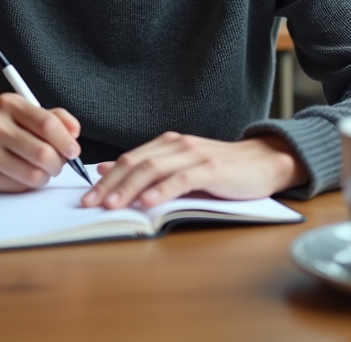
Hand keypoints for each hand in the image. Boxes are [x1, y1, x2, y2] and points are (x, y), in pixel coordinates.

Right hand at [0, 93, 81, 191]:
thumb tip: (74, 132)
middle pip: (43, 153)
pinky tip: (21, 174)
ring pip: (34, 174)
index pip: (47, 124)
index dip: (66, 141)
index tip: (73, 150)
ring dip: (45, 176)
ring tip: (40, 169)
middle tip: (58, 163)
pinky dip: (27, 184)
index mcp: (9, 104)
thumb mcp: (26, 113)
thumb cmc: (3, 127)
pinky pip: (19, 187)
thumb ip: (54, 118)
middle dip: (59, 163)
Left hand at [81, 133, 306, 209]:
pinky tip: (148, 203)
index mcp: (167, 144)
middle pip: (135, 163)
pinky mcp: (211, 169)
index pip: (128, 160)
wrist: (263, 161)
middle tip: (91, 205)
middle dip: (110, 185)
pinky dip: (162, 191)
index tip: (86, 199)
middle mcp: (177, 145)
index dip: (105, 179)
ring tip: (113, 206)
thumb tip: (106, 169)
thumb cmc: (222, 169)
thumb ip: (147, 166)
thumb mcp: (180, 165)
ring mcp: (194, 156)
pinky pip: (181, 179)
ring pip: (153, 170)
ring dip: (129, 189)